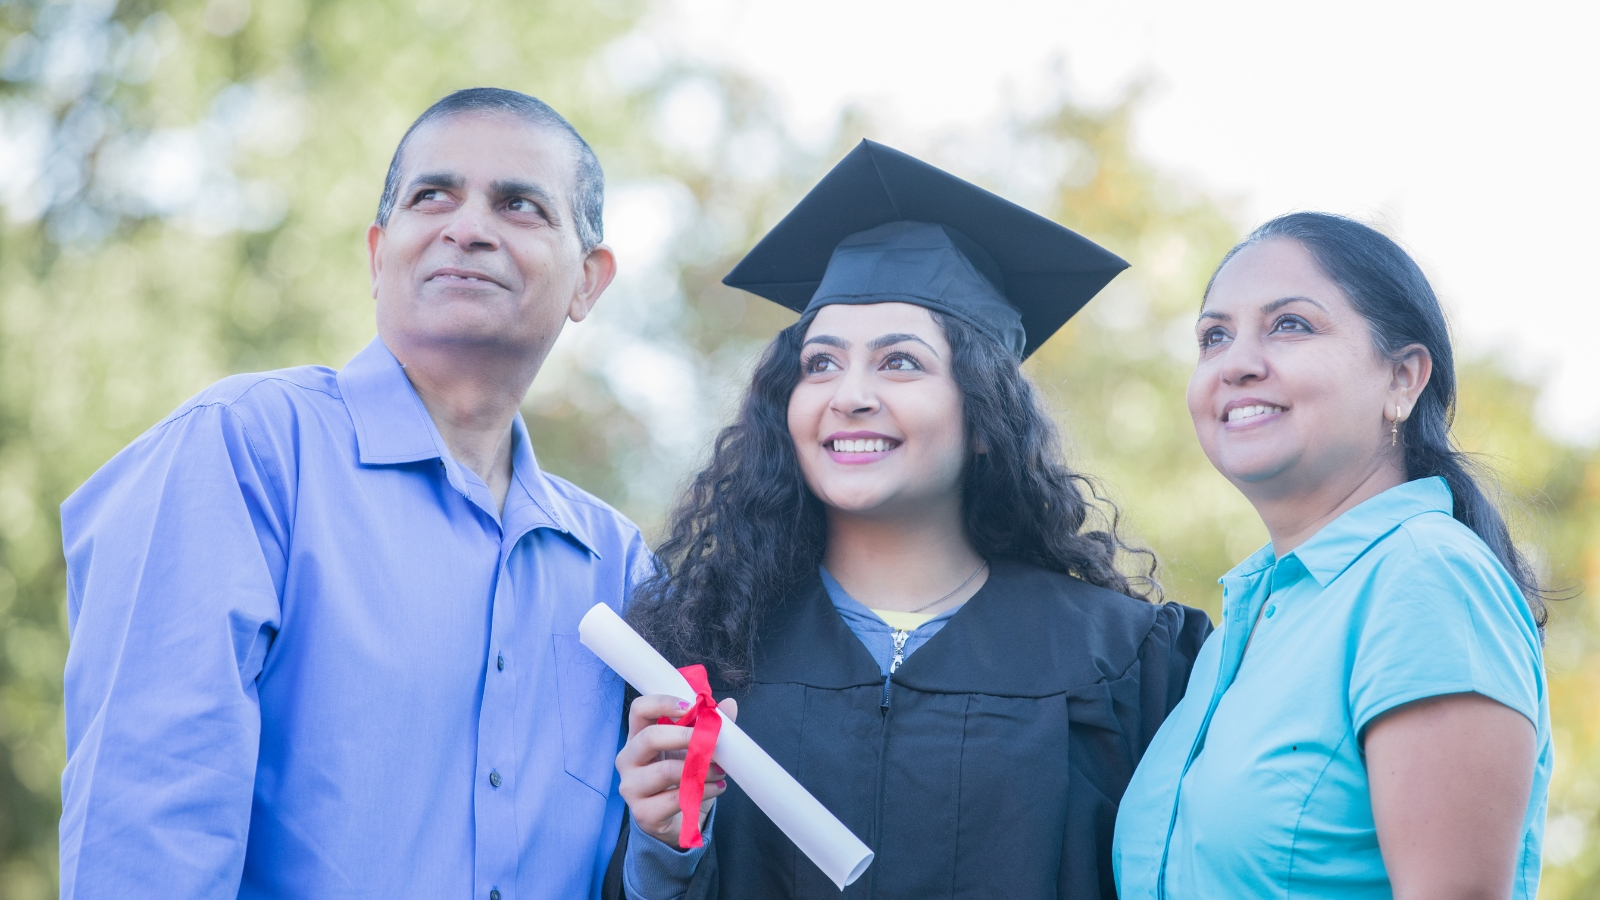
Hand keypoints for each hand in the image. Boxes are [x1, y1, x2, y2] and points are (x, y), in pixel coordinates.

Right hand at [616, 693, 738, 845]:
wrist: (677, 822)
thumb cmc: (681, 779)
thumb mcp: (692, 750)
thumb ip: (707, 727)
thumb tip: (729, 704)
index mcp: (637, 737)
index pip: (639, 709)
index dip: (663, 702)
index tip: (690, 706)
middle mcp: (628, 759)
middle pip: (650, 737)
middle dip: (685, 736)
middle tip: (711, 740)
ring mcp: (631, 787)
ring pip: (665, 771)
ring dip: (700, 769)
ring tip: (720, 770)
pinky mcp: (643, 813)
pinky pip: (676, 798)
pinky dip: (703, 791)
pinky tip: (717, 788)